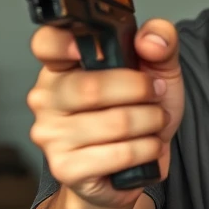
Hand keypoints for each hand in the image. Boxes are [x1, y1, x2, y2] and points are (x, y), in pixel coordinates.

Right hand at [26, 20, 184, 208]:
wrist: (137, 164)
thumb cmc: (139, 112)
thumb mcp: (159, 70)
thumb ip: (161, 42)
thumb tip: (150, 41)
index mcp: (62, 66)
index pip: (47, 44)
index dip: (66, 42)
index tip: (93, 48)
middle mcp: (47, 98)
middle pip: (93, 87)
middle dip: (141, 91)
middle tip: (156, 95)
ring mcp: (51, 135)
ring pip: (116, 122)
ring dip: (152, 122)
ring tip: (154, 122)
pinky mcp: (66, 168)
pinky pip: (121, 153)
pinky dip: (148, 149)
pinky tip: (147, 146)